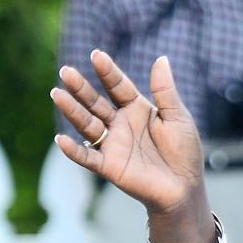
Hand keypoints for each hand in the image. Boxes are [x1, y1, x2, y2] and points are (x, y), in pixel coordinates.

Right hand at [51, 50, 205, 215]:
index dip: (108, 72)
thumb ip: (165, 91)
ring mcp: (113, 144)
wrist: (185, 186)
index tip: (97, 55)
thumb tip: (161, 59)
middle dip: (81, 88)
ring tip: (58, 94)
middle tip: (66, 71)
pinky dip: (74, 151)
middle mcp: (120, 124)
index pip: (118, 87)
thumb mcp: (178, 117)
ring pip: (88, 125)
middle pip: (96, 102)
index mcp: (137, 109)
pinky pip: (88, 158)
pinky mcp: (110, 166)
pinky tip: (60, 139)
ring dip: (72, 111)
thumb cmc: (184, 151)